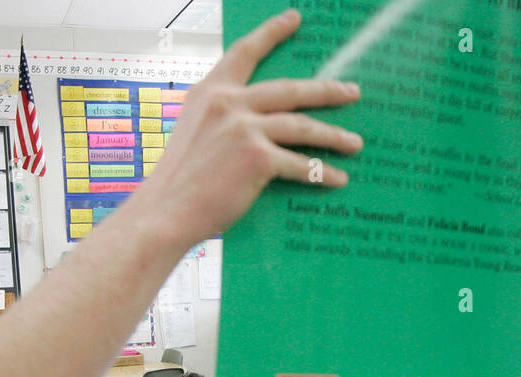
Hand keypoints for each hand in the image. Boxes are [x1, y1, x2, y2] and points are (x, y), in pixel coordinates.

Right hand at [133, 9, 363, 245]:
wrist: (166, 212)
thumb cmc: (179, 182)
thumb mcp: (194, 132)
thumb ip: (221, 119)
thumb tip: (258, 125)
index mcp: (210, 92)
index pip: (245, 53)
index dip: (271, 33)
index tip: (294, 19)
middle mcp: (228, 103)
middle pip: (289, 89)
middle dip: (326, 90)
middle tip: (351, 91)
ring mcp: (244, 129)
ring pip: (302, 126)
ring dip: (333, 135)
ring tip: (354, 142)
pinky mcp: (258, 158)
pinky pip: (301, 164)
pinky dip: (323, 173)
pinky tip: (338, 178)